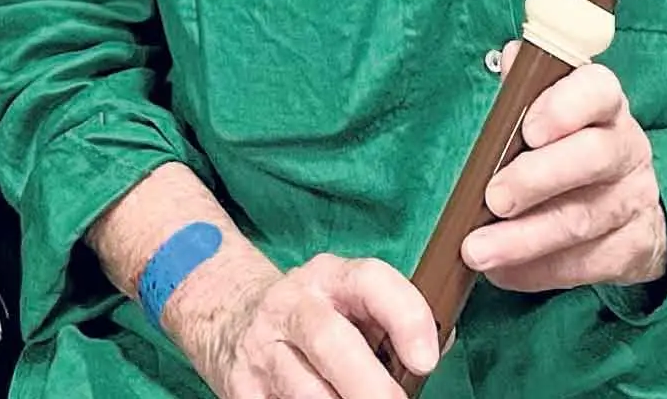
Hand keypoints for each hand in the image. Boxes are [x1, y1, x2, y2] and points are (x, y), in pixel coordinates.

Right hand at [181, 251, 435, 398]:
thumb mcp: (346, 300)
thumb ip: (390, 319)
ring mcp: (262, 349)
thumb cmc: (310, 314)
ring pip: (303, 390)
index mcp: (329, 278)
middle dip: (369, 386)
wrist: (224, 312)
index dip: (404, 317)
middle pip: (330, 341)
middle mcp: (293, 306)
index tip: (426, 361)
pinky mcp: (240, 388)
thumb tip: (442, 344)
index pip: (370, 281)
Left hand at [463, 58, 666, 292]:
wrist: (626, 209)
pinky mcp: (632, 249)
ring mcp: (633, 200)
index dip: (565, 107)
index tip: (530, 129)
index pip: (598, 91)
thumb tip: (510, 59)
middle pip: (594, 157)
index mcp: (604, 105)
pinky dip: (539, 270)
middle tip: (492, 198)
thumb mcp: (549, 112)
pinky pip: (586, 264)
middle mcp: (626, 148)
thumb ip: (527, 88)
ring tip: (478, 251)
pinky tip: (504, 273)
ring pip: (584, 219)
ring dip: (526, 239)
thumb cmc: (566, 147)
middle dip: (537, 179)